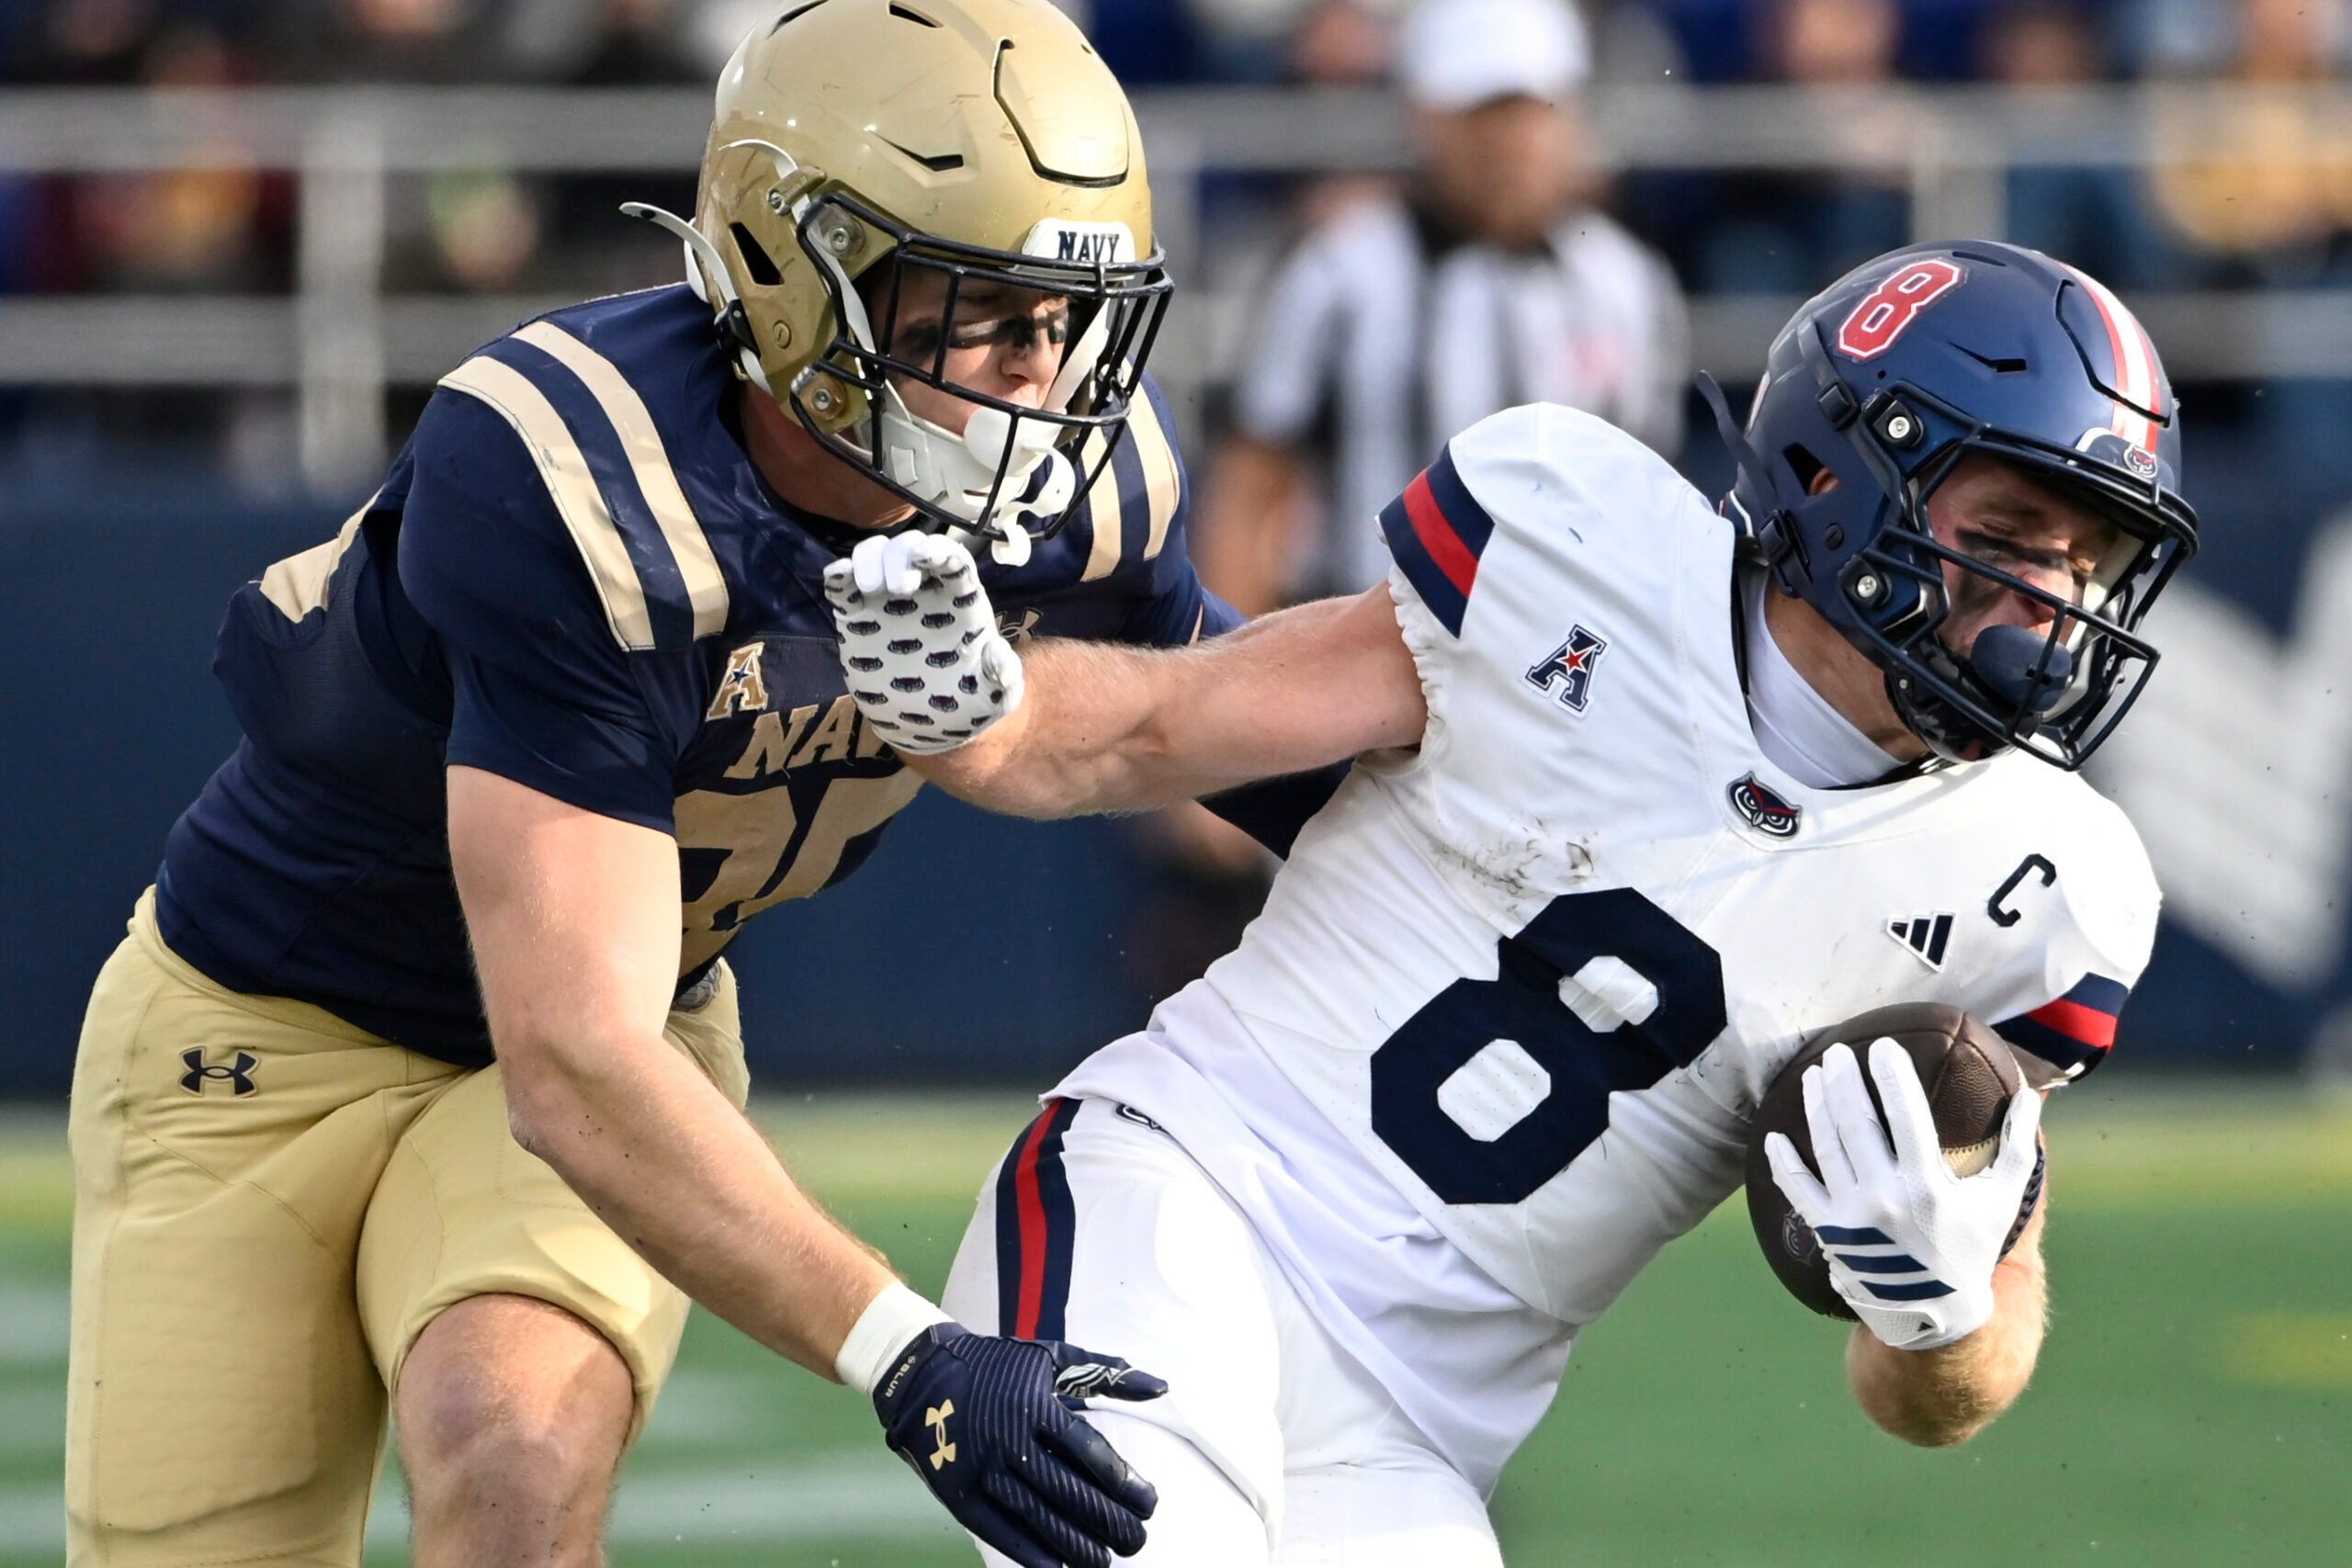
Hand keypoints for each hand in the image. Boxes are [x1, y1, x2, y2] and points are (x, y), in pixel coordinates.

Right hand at [823, 532, 1023, 754]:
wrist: (928, 723)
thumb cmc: (967, 700)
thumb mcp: (994, 695)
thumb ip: (1000, 674)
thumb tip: (996, 653)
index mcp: (961, 600)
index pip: (953, 560)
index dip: (939, 550)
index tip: (924, 555)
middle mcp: (924, 590)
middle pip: (909, 546)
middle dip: (899, 555)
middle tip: (896, 589)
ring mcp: (888, 599)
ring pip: (875, 555)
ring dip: (867, 559)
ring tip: (866, 588)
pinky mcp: (858, 616)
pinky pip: (845, 586)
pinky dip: (838, 576)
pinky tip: (836, 580)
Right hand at [874, 1323, 1166, 1567]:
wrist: (921, 1375)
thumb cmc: (998, 1366)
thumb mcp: (1053, 1357)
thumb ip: (1108, 1373)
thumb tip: (1163, 1387)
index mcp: (1036, 1406)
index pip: (1090, 1454)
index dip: (1124, 1484)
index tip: (1150, 1505)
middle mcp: (1009, 1440)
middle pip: (1068, 1492)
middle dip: (1108, 1522)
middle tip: (1136, 1541)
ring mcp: (981, 1469)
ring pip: (1036, 1517)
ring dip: (1075, 1545)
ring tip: (1104, 1561)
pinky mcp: (958, 1492)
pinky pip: (998, 1530)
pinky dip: (1029, 1553)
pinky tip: (1057, 1567)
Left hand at [1764, 1038, 2042, 1351]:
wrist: (1934, 1314)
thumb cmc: (1970, 1248)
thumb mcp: (2002, 1200)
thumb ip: (2017, 1147)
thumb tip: (2031, 1094)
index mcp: (1927, 1184)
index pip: (1904, 1114)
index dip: (1890, 1075)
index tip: (1881, 1047)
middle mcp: (1885, 1196)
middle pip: (1855, 1121)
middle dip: (1843, 1079)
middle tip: (1837, 1051)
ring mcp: (1851, 1214)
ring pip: (1827, 1146)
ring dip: (1816, 1105)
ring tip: (1813, 1074)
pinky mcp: (1827, 1232)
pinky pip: (1797, 1189)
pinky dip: (1783, 1162)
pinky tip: (1774, 1136)